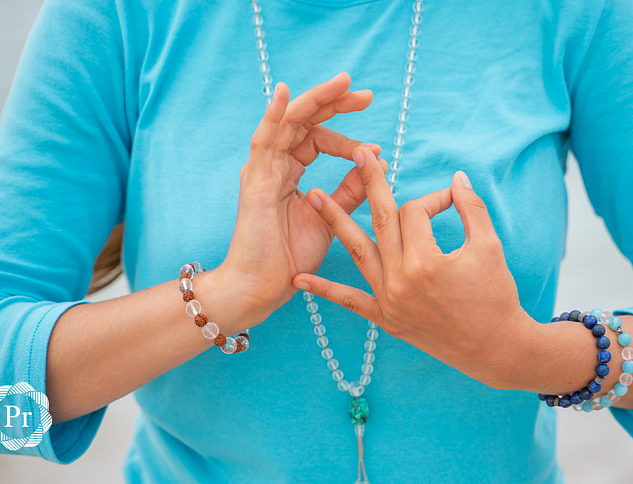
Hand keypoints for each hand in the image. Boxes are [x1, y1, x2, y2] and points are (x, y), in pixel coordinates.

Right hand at [213, 73, 386, 332]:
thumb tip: (375, 161)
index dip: (348, 137)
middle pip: (305, 122)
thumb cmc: (291, 257)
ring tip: (342, 82)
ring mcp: (263, 170)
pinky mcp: (255, 180)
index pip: (320, 140)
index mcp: (291, 173)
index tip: (377, 149)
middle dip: (335, 104)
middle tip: (366, 94)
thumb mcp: (331, 217)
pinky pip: (263, 140)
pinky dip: (273, 115)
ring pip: (288, 122)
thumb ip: (350, 190)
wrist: (263, 287)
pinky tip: (285, 92)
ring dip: (315, 100)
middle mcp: (275, 165)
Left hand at [292, 146, 536, 389]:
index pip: (416, 213)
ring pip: (357, 252)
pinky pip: (351, 301)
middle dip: (370, 184)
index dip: (434, 199)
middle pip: (381, 221)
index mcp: (425, 261)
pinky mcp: (386, 320)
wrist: (497, 349)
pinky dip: (326, 290)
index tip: (451, 200)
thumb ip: (471, 208)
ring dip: (334, 222)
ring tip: (313, 196)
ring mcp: (389, 302)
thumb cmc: (498, 297)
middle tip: (357, 153)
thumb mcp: (490, 246)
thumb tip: (457, 179)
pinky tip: (301, 279)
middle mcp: (400, 280)